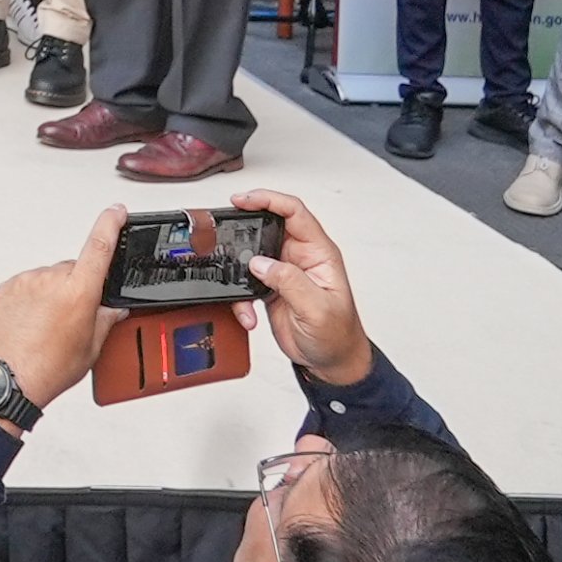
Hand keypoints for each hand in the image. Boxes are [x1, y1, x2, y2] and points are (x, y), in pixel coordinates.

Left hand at [0, 208, 126, 420]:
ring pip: (48, 279)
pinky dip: (31, 300)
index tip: (116, 212)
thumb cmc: (47, 368)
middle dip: (78, 287)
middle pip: (72, 269)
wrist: (8, 378)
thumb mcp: (90, 347)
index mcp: (77, 291)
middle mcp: (49, 280)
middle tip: (75, 317)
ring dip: (53, 294)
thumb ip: (105, 320)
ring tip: (48, 327)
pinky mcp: (4, 288)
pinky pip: (26, 286)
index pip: (98, 246)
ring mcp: (24, 282)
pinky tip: (31, 324)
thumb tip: (113, 308)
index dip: (109, 224)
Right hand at [232, 189, 373, 386]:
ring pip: (251, 253)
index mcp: (319, 253)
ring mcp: (284, 272)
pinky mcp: (270, 287)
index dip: (268, 199)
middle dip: (244, 227)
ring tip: (238, 286)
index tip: (243, 200)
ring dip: (239, 269)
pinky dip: (240, 297)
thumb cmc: (338, 336)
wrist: (332, 362)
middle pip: (268, 225)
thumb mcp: (318, 309)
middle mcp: (300, 258)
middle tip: (224, 227)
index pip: (294, 212)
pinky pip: (245, 280)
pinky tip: (248, 313)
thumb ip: (290, 281)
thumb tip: (260, 262)